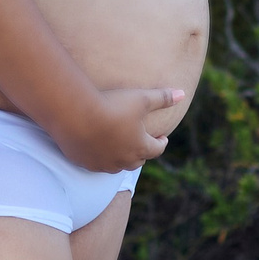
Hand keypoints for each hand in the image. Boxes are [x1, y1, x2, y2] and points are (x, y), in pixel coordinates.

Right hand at [50, 85, 186, 172]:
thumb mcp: (141, 98)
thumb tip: (182, 94)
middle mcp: (124, 160)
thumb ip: (162, 98)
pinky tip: (98, 148)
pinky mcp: (85, 163)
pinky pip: (97, 164)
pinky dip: (101, 157)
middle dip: (142, 151)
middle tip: (141, 142)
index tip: (162, 136)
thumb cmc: (112, 105)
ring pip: (118, 165)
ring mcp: (103, 164)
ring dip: (122, 157)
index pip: (157, 149)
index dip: (161, 142)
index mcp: (140, 146)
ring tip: (120, 147)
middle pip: (138, 161)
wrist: (76, 115)